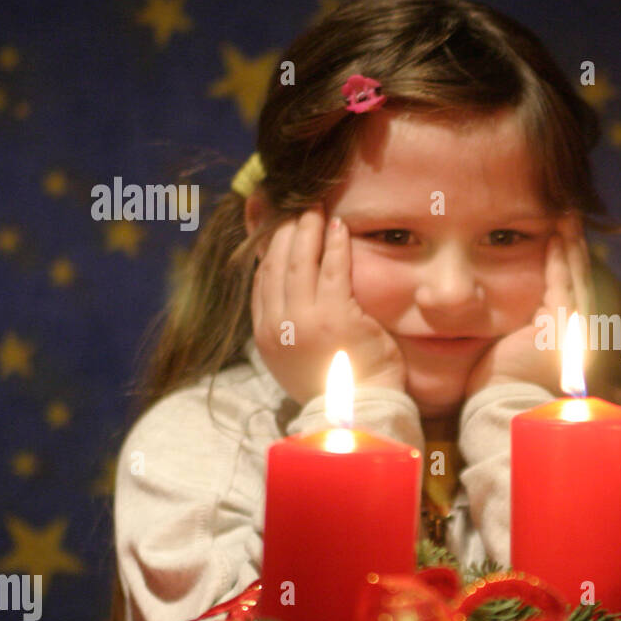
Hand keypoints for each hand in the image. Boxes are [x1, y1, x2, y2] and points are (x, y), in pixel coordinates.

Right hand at [251, 206, 406, 405]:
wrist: (358, 410)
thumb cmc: (335, 383)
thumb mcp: (295, 356)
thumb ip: (285, 326)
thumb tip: (282, 295)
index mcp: (264, 337)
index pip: (261, 281)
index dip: (270, 250)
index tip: (279, 228)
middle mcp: (277, 326)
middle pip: (276, 265)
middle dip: (286, 232)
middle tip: (299, 209)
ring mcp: (304, 321)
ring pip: (301, 262)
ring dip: (308, 230)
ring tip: (315, 210)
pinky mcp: (335, 316)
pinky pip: (333, 269)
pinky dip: (335, 244)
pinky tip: (339, 227)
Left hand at [463, 215, 595, 399]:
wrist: (502, 404)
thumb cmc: (499, 383)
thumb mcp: (509, 347)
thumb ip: (516, 324)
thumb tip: (500, 307)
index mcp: (565, 336)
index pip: (569, 289)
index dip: (567, 261)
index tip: (561, 235)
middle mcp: (576, 330)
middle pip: (578, 278)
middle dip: (574, 245)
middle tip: (570, 216)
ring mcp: (572, 327)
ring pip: (575, 277)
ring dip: (571, 245)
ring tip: (567, 218)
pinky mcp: (562, 325)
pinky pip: (563, 284)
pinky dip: (561, 260)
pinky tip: (557, 238)